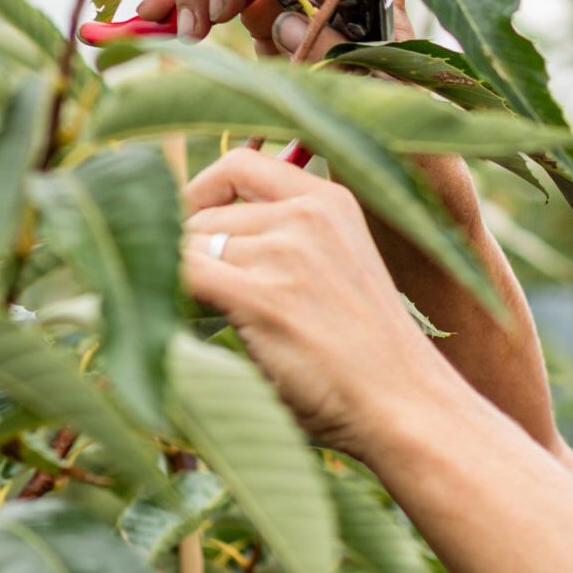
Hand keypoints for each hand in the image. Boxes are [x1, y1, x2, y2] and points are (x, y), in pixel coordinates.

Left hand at [182, 149, 454, 462]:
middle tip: (215, 308)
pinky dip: (167, 299)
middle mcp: (308, 217)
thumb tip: (187, 225)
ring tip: (221, 333)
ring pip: (187, 250)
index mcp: (331, 203)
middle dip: (194, 259)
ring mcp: (286, 255)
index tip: (190, 229)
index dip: (201, 194)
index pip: (241, 164)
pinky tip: (182, 329)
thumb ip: (284, 239)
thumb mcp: (338, 270)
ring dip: (187, 290)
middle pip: (204, 217)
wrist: (405, 407)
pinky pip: (180, 277)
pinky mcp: (262, 299)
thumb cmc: (367, 356)